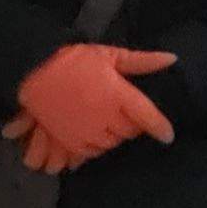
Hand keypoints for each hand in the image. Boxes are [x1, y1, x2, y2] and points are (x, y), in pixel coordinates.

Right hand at [3, 44, 177, 172]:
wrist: (34, 69)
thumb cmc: (75, 60)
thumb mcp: (110, 55)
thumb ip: (141, 61)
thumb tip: (172, 59)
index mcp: (118, 94)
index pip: (147, 116)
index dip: (160, 128)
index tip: (168, 136)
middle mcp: (105, 115)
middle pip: (130, 132)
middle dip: (131, 125)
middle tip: (124, 114)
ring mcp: (85, 129)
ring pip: (111, 143)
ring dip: (114, 135)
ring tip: (108, 121)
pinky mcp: (68, 139)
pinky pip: (91, 152)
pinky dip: (96, 145)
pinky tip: (94, 133)